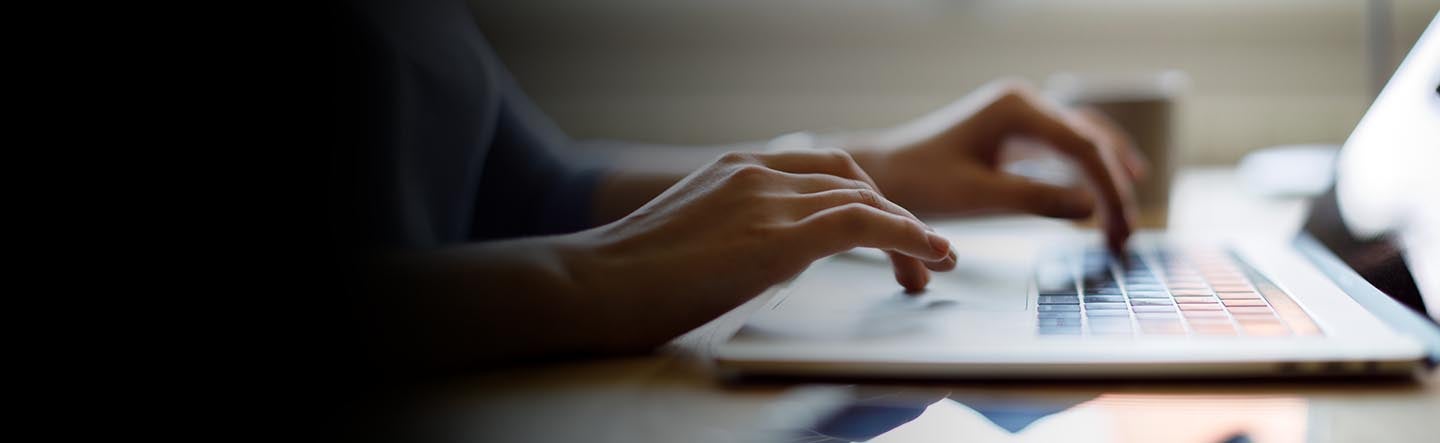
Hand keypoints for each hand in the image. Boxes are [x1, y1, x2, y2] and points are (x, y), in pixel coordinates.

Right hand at [568, 149, 956, 346]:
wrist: (590, 286)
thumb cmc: (625, 281)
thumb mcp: (691, 240)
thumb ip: (734, 235)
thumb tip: (765, 260)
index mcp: (734, 169)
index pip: (819, 171)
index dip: (864, 199)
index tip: (884, 233)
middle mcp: (755, 173)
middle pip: (850, 179)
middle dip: (892, 215)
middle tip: (918, 259)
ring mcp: (765, 199)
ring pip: (865, 198)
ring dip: (909, 233)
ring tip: (932, 267)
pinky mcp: (776, 236)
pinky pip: (863, 223)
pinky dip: (907, 236)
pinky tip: (928, 255)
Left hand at [850, 80, 1145, 254]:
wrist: (882, 173)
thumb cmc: (919, 182)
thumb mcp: (977, 196)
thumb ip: (1034, 200)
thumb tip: (1092, 209)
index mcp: (1015, 108)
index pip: (1083, 147)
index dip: (1110, 190)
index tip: (1121, 231)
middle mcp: (1024, 102)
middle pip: (1091, 141)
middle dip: (1114, 188)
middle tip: (1127, 236)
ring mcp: (1021, 114)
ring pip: (1084, 140)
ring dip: (1108, 177)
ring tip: (1126, 221)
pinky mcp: (1015, 131)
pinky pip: (1066, 147)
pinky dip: (1088, 172)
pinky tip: (1105, 196)